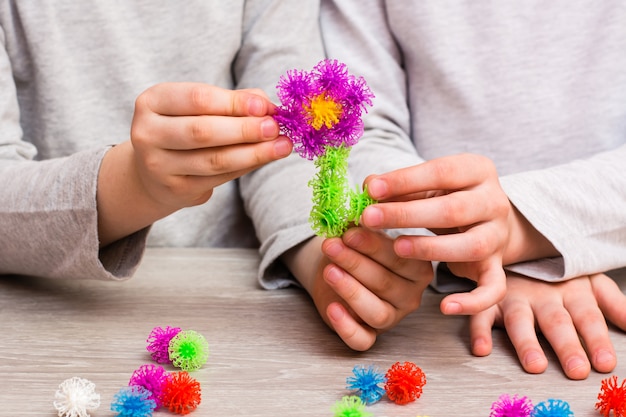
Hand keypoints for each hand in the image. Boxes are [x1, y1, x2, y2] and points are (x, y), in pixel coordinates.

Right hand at [97, 83, 291, 244]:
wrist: (152, 170)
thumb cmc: (183, 126)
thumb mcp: (197, 106)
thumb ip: (232, 102)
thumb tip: (268, 107)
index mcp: (152, 102)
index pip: (197, 99)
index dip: (234, 103)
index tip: (265, 105)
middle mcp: (148, 134)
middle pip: (203, 132)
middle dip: (245, 129)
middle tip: (275, 127)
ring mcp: (158, 166)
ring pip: (214, 160)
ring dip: (253, 152)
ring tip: (281, 145)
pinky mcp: (176, 189)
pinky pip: (219, 178)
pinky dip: (247, 166)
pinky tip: (266, 157)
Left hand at [309, 227, 432, 350]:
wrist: (335, 267)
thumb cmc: (356, 246)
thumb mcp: (362, 230)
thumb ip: (364, 222)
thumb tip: (356, 207)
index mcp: (417, 267)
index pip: (401, 259)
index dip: (374, 246)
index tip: (350, 231)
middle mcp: (410, 296)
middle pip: (386, 283)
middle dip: (355, 263)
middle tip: (332, 245)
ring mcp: (391, 318)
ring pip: (376, 312)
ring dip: (350, 290)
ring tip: (329, 270)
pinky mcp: (369, 335)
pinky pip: (362, 340)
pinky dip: (346, 326)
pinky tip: (332, 307)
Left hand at [361, 153, 515, 314]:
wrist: (487, 218)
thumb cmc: (446, 196)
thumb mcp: (426, 185)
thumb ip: (400, 186)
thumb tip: (368, 186)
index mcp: (476, 170)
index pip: (441, 172)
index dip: (405, 180)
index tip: (372, 188)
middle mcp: (494, 202)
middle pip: (454, 209)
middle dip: (407, 214)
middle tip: (369, 218)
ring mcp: (497, 236)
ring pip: (471, 246)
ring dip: (431, 249)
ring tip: (397, 247)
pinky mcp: (497, 266)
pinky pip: (493, 288)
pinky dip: (473, 301)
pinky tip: (445, 307)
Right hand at [470, 273, 625, 379]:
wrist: (516, 244)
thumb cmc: (555, 272)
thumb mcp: (590, 281)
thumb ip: (613, 304)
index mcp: (571, 291)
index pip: (587, 317)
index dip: (596, 339)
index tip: (604, 362)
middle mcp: (542, 295)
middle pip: (556, 322)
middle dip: (567, 346)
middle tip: (576, 369)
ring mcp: (514, 297)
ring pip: (520, 321)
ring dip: (527, 342)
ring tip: (535, 365)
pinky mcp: (491, 300)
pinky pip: (481, 314)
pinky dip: (479, 331)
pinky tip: (481, 348)